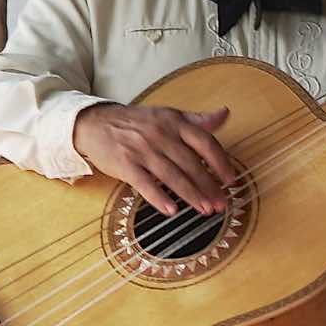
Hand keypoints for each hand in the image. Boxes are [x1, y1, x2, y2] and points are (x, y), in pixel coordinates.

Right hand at [71, 103, 236, 214]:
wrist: (94, 122)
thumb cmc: (136, 122)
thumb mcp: (168, 115)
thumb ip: (197, 119)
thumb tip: (225, 114)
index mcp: (174, 122)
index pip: (205, 142)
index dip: (221, 163)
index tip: (231, 180)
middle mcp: (161, 135)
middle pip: (191, 164)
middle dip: (209, 186)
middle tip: (221, 204)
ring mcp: (142, 150)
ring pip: (172, 176)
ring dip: (191, 195)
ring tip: (205, 210)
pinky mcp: (125, 164)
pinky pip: (145, 184)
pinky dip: (159, 198)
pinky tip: (172, 210)